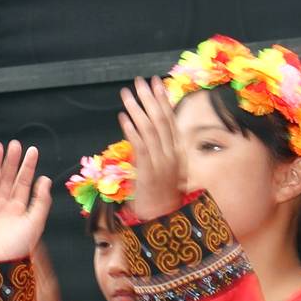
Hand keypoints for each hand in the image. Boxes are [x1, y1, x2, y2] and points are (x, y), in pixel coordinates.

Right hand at [0, 141, 50, 263]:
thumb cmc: (17, 248)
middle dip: (10, 161)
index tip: (32, 151)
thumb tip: (45, 180)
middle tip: (14, 145)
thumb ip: (41, 201)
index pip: (24, 182)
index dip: (27, 166)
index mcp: (19, 207)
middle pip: (6, 178)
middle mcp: (3, 205)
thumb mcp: (36, 222)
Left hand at [117, 76, 182, 219]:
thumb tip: (147, 134)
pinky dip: (132, 130)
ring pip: (149, 129)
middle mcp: (172, 153)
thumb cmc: (160, 197)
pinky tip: (123, 117)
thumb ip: (158, 152)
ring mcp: (162, 161)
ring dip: (137, 108)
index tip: (157, 82)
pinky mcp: (149, 171)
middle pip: (161, 119)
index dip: (163, 100)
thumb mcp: (163, 170)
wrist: (163, 219)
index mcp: (177, 151)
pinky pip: (140, 146)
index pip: (170, 119)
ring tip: (126, 93)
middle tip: (140, 80)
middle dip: (150, 97)